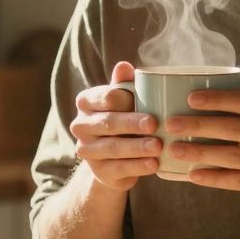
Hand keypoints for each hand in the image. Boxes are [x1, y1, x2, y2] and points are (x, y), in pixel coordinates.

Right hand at [70, 61, 161, 191]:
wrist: (114, 157)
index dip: (125, 99)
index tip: (145, 101)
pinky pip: (119, 169)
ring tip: (158, 146)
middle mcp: (81, 126)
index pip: (105, 97)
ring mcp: (87, 151)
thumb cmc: (123, 117)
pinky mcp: (99, 172)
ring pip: (113, 148)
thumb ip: (124, 84)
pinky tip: (154, 164)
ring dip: (137, 147)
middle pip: (108, 123)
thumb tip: (124, 66)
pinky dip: (138, 166)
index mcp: (86, 102)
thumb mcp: (124, 99)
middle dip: (132, 123)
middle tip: (154, 123)